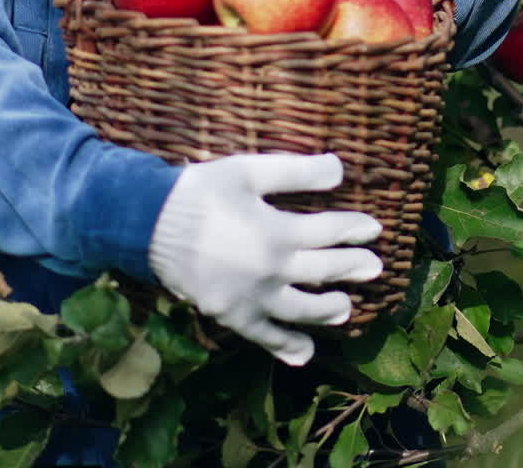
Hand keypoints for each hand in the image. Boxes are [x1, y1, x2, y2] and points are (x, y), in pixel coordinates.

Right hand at [148, 152, 382, 365]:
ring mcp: (252, 298)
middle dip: (352, 267)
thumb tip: (340, 168)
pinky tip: (305, 354)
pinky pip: (265, 337)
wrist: (148, 224)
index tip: (374, 227)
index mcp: (277, 232)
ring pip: (302, 310)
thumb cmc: (200, 191)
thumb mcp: (248, 171)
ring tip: (346, 308)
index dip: (353, 228)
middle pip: (323, 272)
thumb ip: (295, 171)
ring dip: (329, 310)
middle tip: (375, 267)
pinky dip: (287, 347)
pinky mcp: (231, 315)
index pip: (328, 231)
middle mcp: (270, 271)